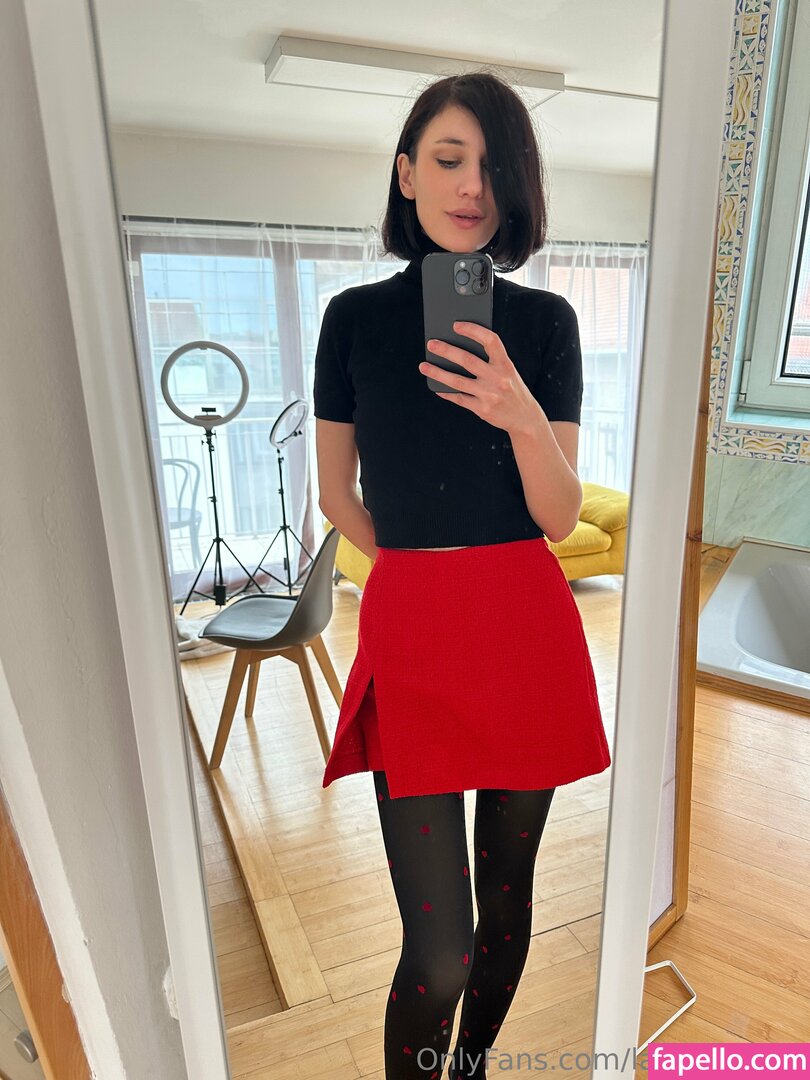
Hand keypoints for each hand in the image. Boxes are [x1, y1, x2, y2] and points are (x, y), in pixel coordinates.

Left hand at [418, 321, 542, 435]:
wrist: (525, 419)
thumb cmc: (513, 390)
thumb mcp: (509, 371)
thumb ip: (491, 361)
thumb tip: (460, 347)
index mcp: (506, 365)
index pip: (490, 341)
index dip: (473, 330)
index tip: (456, 325)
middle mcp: (498, 379)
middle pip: (467, 360)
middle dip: (446, 351)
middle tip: (431, 344)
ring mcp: (489, 395)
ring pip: (457, 381)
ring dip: (438, 373)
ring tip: (424, 366)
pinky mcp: (482, 410)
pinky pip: (459, 398)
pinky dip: (445, 392)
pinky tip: (436, 387)